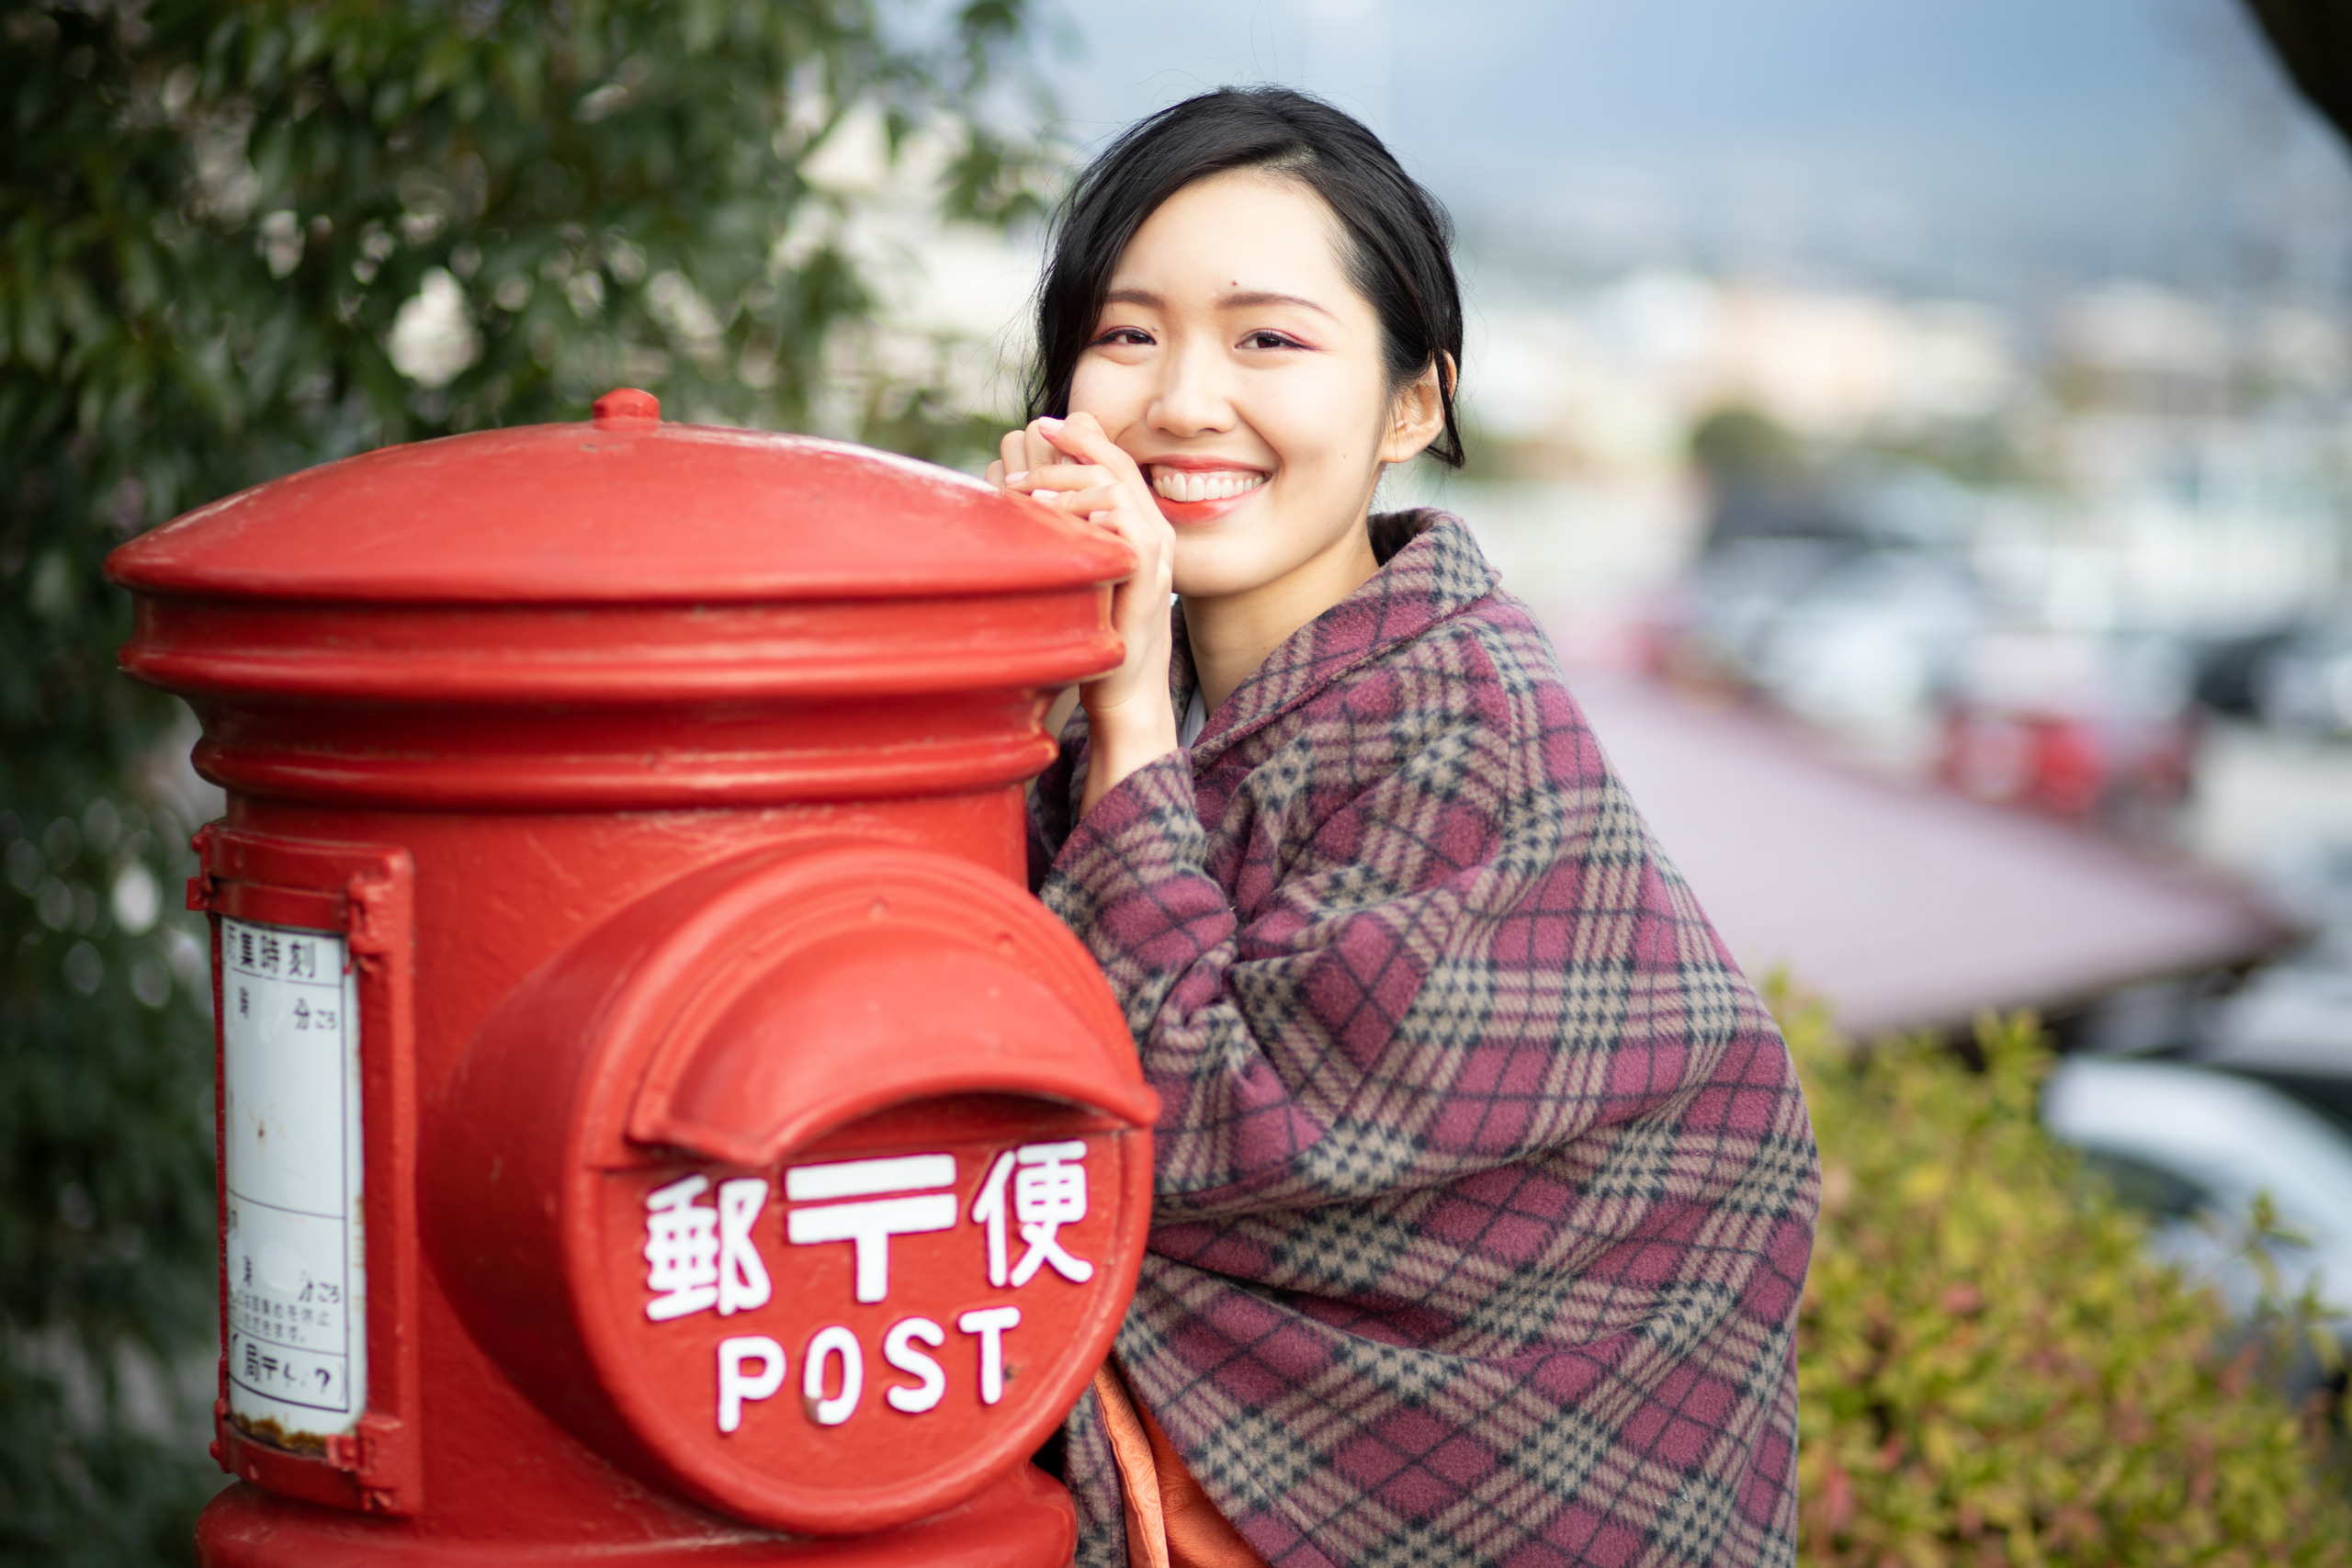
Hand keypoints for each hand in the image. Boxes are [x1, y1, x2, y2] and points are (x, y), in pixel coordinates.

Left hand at [989, 414, 1178, 812]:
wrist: (1125, 692)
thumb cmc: (1097, 636)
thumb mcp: (1078, 575)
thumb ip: (1066, 535)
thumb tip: (1026, 498)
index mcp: (1138, 527)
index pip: (1114, 463)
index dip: (1080, 437)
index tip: (1041, 424)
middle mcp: (1154, 532)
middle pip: (1115, 465)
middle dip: (1066, 452)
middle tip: (1022, 462)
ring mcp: (1156, 554)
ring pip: (1116, 488)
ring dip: (1067, 483)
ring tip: (1028, 498)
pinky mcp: (1149, 577)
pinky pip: (1126, 525)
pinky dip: (1089, 513)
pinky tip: (1053, 519)